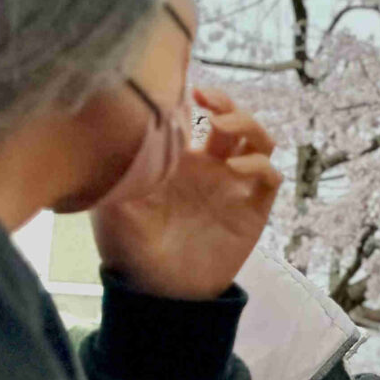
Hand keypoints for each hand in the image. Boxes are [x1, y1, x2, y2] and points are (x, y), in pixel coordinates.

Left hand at [90, 86, 278, 300]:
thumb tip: (117, 128)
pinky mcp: (253, 209)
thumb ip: (116, 168)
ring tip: (225, 125)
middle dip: (225, 102)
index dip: (194, 96)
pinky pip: (270, 177)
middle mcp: (210, 167)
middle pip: (231, 119)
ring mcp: (234, 186)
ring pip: (258, 141)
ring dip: (248, 125)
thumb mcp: (110, 203)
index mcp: (178, 160)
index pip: (195, 116)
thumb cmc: (130, 248)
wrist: (160, 293)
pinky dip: (260, 165)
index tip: (181, 85)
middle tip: (206, 97)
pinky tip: (235, 169)